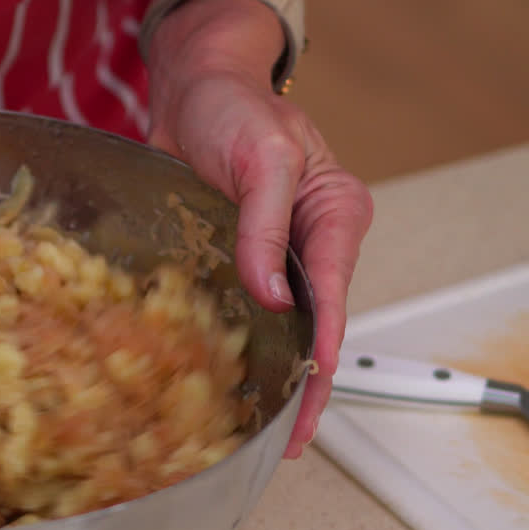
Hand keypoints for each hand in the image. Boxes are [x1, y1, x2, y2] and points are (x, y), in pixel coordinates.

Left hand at [146, 0, 373, 457]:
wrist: (192, 89)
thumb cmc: (235, 108)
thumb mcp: (262, 155)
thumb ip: (266, 224)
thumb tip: (276, 295)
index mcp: (336, 214)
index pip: (336, 292)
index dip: (325, 343)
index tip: (316, 383)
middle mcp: (312, 241)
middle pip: (316, 325)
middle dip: (309, 384)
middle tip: (291, 440)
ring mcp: (275, 255)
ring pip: (282, 328)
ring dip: (274, 376)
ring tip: (264, 432)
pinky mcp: (239, 261)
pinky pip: (244, 312)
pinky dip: (241, 350)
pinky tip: (228, 388)